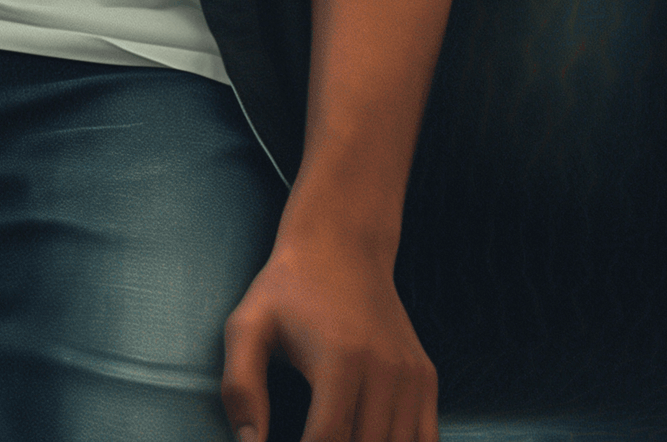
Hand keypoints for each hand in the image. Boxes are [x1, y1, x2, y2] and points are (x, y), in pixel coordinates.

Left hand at [220, 228, 438, 441]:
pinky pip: (426, 441)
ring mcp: (412, 377)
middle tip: (309, 440)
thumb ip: (240, 386)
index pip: (327, 440)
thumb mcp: (248, 324)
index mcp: (340, 359)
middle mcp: (385, 371)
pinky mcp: (426, 378)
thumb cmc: (287, 289)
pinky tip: (368, 438)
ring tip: (332, 439)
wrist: (342, 245)